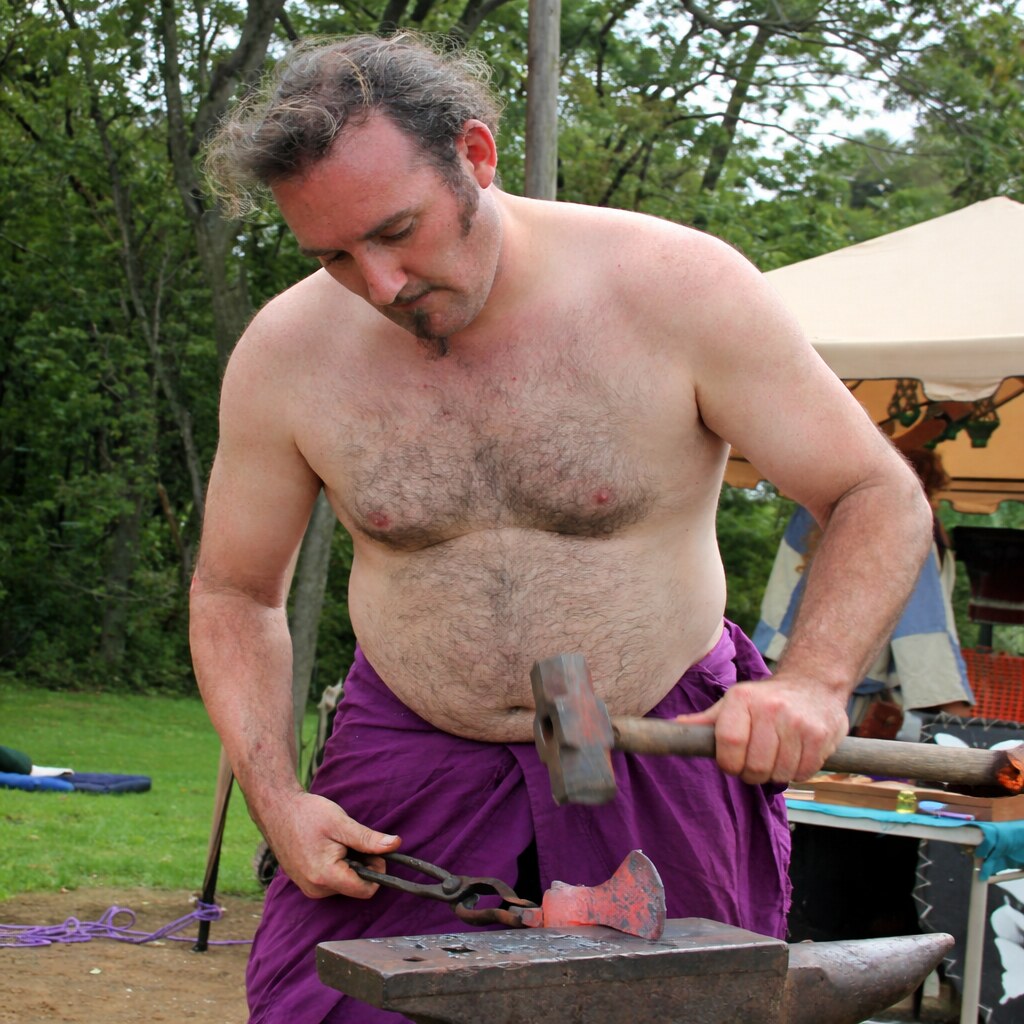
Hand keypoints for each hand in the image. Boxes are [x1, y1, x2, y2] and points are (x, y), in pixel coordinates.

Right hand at [259, 791, 401, 898]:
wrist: (277, 810)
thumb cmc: (307, 815)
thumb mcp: (342, 824)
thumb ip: (368, 839)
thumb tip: (395, 845)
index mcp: (326, 876)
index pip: (365, 890)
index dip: (377, 870)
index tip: (374, 851)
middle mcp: (316, 889)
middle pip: (355, 886)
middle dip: (361, 865)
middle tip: (351, 841)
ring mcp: (309, 888)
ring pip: (344, 884)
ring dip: (348, 865)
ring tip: (336, 842)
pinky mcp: (305, 883)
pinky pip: (331, 881)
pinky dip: (336, 866)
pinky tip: (327, 848)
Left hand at [675, 675, 848, 784]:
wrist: (813, 683)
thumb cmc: (765, 699)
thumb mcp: (733, 702)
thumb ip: (706, 720)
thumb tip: (675, 727)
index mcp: (743, 699)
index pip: (729, 743)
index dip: (728, 763)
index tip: (732, 762)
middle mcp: (771, 708)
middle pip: (754, 765)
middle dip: (751, 772)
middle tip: (756, 761)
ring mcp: (799, 722)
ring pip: (779, 773)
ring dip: (775, 773)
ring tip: (776, 755)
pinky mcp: (821, 736)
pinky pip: (803, 773)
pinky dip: (797, 772)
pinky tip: (795, 754)